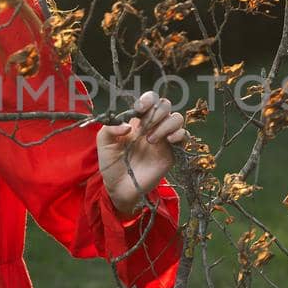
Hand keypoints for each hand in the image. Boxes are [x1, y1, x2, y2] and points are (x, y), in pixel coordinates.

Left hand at [96, 90, 187, 217]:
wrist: (119, 187)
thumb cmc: (111, 163)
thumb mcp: (104, 142)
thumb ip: (110, 128)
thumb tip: (128, 125)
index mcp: (137, 120)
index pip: (150, 100)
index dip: (148, 99)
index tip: (140, 109)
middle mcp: (153, 126)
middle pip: (165, 105)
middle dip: (157, 112)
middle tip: (145, 127)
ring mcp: (164, 139)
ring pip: (177, 118)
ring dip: (166, 124)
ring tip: (151, 140)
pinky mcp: (172, 153)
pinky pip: (184, 136)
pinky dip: (180, 134)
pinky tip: (168, 141)